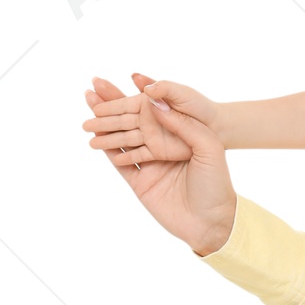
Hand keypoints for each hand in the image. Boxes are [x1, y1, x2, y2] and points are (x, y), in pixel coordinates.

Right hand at [90, 89, 237, 254]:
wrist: (214, 223)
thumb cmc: (218, 185)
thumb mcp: (209, 148)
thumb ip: (183, 124)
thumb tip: (154, 103)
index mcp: (179, 134)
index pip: (150, 110)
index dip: (130, 95)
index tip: (114, 82)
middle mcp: (163, 147)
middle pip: (131, 122)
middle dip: (110, 105)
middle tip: (91, 88)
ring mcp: (151, 165)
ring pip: (122, 141)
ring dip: (104, 126)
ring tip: (87, 112)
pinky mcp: (142, 184)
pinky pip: (122, 164)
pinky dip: (109, 152)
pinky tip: (95, 139)